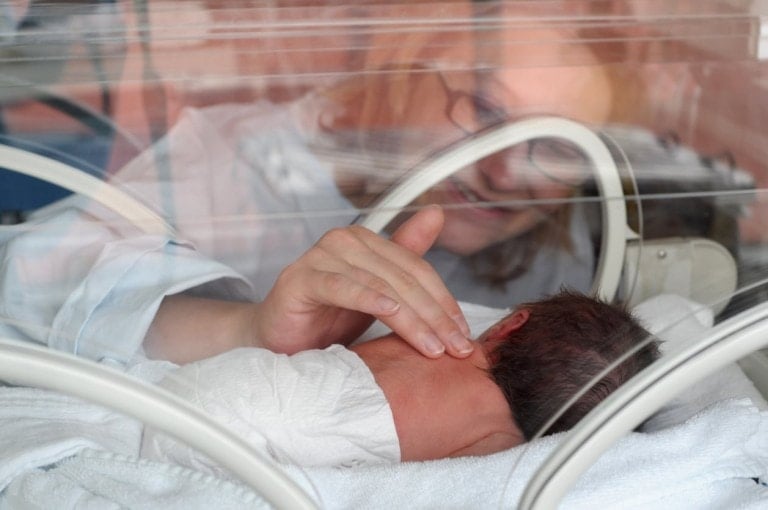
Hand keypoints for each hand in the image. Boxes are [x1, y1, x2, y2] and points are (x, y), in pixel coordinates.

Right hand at [253, 205, 472, 357]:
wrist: (277, 339)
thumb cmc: (327, 316)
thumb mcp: (378, 295)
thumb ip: (406, 258)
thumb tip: (437, 212)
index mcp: (366, 241)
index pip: (417, 270)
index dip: (445, 302)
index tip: (464, 335)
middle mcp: (344, 241)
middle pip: (404, 279)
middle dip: (435, 316)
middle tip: (457, 348)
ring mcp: (321, 257)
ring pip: (380, 286)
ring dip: (412, 318)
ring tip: (433, 347)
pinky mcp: (301, 279)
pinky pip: (342, 287)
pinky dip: (369, 299)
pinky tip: (390, 312)